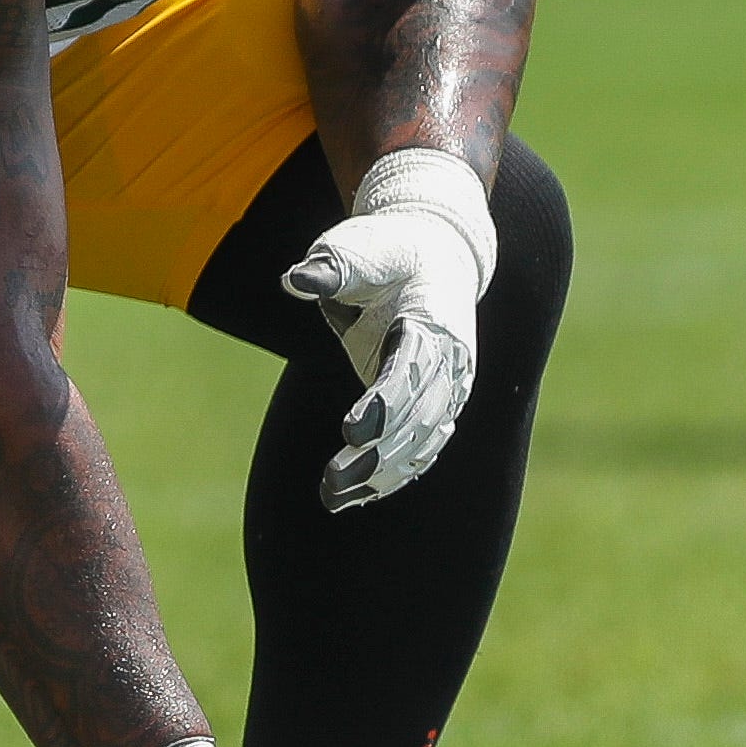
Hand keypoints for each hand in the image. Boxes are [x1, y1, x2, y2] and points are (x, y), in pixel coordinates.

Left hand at [290, 150, 494, 511]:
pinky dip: (390, 476)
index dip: (384, 404)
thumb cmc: (387, 250)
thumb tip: (296, 280)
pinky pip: (419, 448)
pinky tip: (352, 499)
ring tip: (332, 497)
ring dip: (380, 474)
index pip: (411, 370)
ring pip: (420, 441)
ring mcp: (446, 387)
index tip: (350, 431)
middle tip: (333, 478)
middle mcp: (449, 362)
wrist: (436, 255)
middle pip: (418, 416)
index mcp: (434, 322)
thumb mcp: (360, 247)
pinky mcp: (434, 404)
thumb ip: (332, 267)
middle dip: (378, 452)